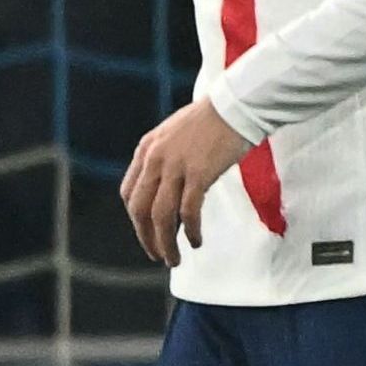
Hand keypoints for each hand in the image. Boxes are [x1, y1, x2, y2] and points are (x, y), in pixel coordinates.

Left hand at [119, 94, 255, 265]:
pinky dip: (190, 231)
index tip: (147, 234)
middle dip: (146, 238)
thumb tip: (167, 193)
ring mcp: (176, 166)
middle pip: (140, 209)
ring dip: (165, 243)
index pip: (129, 193)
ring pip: (161, 216)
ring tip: (173, 259)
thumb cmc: (211, 121)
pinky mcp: (199, 173)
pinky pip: (188, 211)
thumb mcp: (174, 136)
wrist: (236, 106)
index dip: (136, 219)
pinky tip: (195, 241)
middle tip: (157, 256)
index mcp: (146, 150)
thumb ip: (164, 160)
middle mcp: (155, 159)